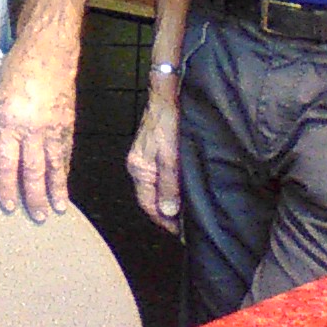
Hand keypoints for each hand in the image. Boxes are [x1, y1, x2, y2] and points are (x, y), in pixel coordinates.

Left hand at [0, 32, 76, 221]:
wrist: (49, 49)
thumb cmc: (17, 67)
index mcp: (10, 123)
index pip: (7, 164)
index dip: (7, 187)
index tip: (9, 206)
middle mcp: (33, 130)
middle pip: (33, 171)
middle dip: (35, 197)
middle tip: (37, 218)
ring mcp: (54, 127)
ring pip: (55, 165)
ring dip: (56, 189)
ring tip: (57, 209)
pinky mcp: (68, 121)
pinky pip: (65, 151)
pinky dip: (65, 168)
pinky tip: (64, 179)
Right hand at [124, 88, 182, 235]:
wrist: (167, 94)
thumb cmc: (168, 121)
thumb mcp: (171, 156)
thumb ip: (170, 184)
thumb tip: (169, 212)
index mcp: (139, 168)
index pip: (148, 204)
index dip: (163, 220)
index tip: (179, 233)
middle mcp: (138, 165)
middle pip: (151, 198)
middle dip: (167, 214)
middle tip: (186, 227)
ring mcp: (144, 158)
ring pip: (156, 188)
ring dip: (170, 201)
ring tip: (187, 212)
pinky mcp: (153, 151)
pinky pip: (159, 177)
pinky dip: (170, 187)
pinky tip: (182, 190)